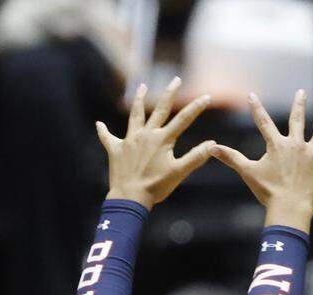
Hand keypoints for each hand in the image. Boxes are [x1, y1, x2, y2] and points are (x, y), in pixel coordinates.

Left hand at [98, 78, 213, 209]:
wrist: (129, 197)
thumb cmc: (156, 186)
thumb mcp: (180, 172)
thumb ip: (196, 157)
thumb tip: (213, 144)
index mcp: (162, 139)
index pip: (183, 119)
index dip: (196, 107)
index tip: (206, 96)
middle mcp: (145, 135)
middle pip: (160, 109)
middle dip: (169, 93)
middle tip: (176, 79)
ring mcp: (129, 140)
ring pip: (135, 115)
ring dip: (139, 100)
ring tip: (141, 86)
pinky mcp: (116, 149)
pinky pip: (108, 137)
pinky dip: (104, 131)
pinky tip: (99, 124)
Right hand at [210, 90, 312, 232]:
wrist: (290, 207)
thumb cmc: (268, 191)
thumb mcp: (248, 172)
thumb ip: (230, 158)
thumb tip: (209, 147)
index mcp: (277, 145)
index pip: (264, 123)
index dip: (256, 109)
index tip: (252, 95)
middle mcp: (296, 145)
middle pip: (298, 121)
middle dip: (298, 105)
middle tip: (301, 92)